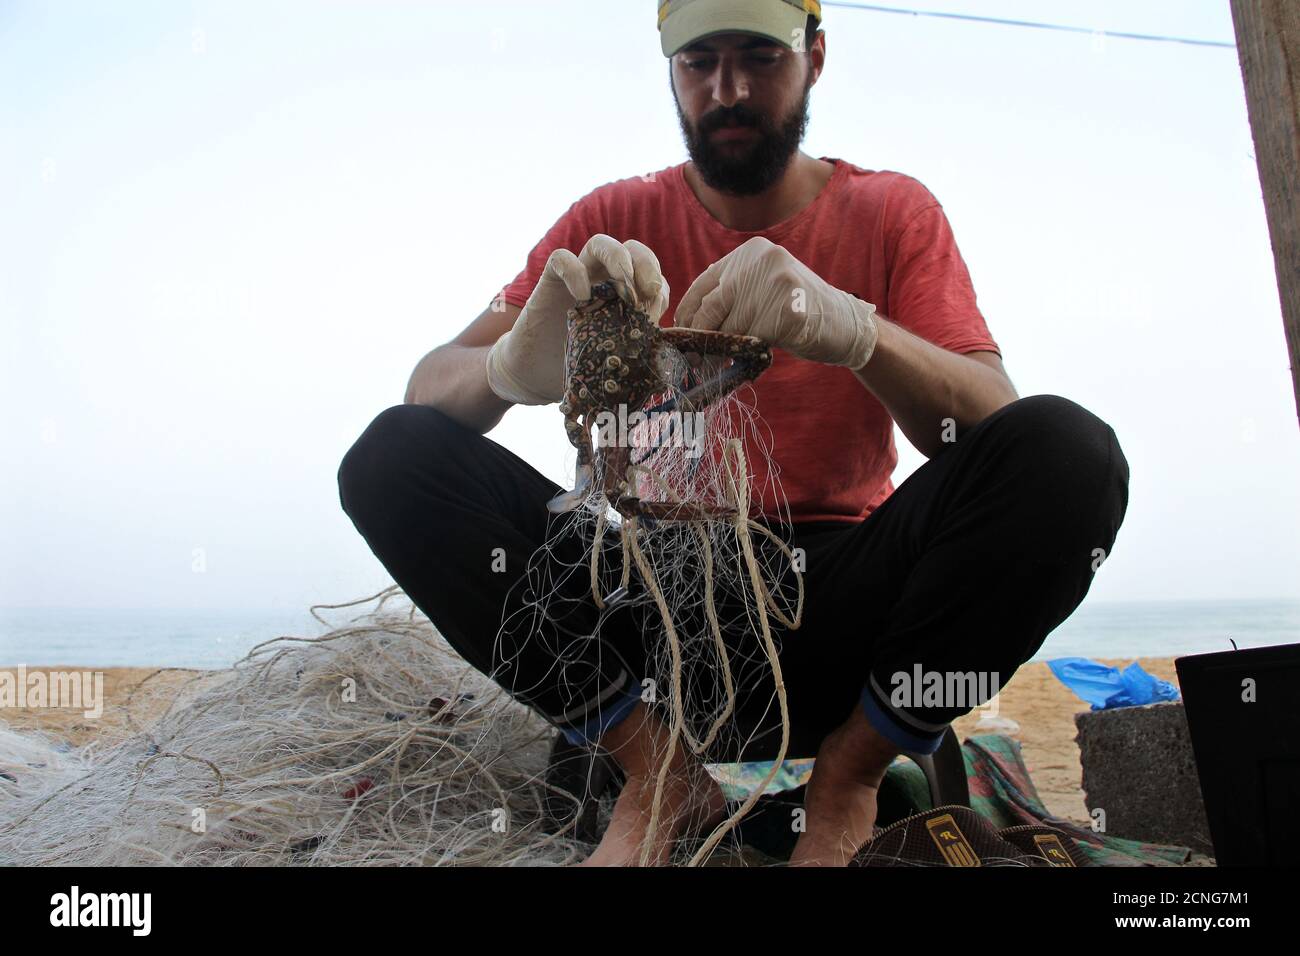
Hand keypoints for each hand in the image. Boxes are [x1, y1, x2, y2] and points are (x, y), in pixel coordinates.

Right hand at [485, 235, 669, 404]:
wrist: (537, 376)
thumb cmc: (581, 368)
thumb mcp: (617, 357)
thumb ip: (639, 344)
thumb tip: (667, 344)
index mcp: (626, 297)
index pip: (651, 276)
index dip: (658, 287)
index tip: (656, 310)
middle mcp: (604, 281)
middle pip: (632, 249)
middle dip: (646, 263)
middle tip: (648, 289)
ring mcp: (578, 278)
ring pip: (599, 243)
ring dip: (617, 257)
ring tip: (622, 284)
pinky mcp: (549, 282)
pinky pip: (562, 258)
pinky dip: (574, 272)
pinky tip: (581, 297)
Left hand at [674, 236, 878, 368]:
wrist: (844, 325)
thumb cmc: (797, 313)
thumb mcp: (763, 290)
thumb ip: (733, 294)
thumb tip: (688, 323)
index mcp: (751, 252)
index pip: (705, 283)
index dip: (688, 313)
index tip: (681, 335)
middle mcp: (762, 260)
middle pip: (713, 305)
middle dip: (700, 335)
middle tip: (691, 358)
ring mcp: (776, 284)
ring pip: (730, 325)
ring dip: (720, 350)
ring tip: (714, 363)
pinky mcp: (787, 311)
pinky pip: (752, 339)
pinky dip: (743, 354)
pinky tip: (745, 360)